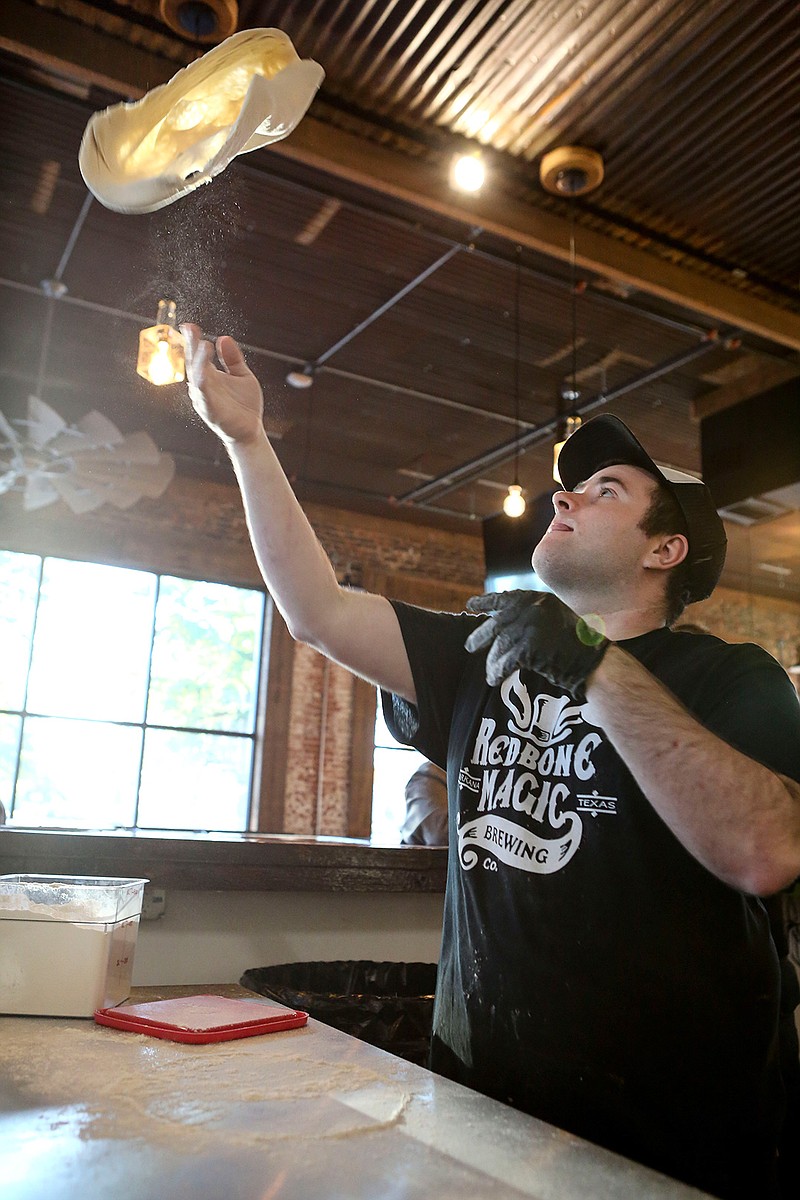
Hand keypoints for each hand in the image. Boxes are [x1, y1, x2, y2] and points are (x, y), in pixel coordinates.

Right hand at [181, 324, 263, 445]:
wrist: (251, 430)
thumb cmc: (245, 405)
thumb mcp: (242, 376)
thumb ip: (232, 359)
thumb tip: (223, 338)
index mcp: (210, 376)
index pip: (198, 355)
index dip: (193, 340)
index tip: (189, 325)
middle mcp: (204, 385)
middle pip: (193, 362)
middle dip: (191, 346)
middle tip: (189, 328)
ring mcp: (205, 398)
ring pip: (197, 377)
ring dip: (198, 361)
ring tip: (202, 344)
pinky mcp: (211, 411)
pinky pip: (204, 396)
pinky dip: (202, 384)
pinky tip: (203, 372)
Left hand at [464, 590, 608, 699]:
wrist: (594, 660)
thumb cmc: (579, 644)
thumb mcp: (557, 617)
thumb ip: (534, 616)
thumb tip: (504, 624)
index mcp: (538, 599)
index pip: (504, 598)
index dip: (486, 602)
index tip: (470, 604)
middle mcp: (532, 610)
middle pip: (496, 624)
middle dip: (480, 636)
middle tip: (469, 646)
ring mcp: (530, 628)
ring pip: (500, 645)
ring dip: (493, 661)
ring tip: (489, 672)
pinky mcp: (529, 648)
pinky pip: (506, 661)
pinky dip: (498, 672)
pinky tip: (494, 679)